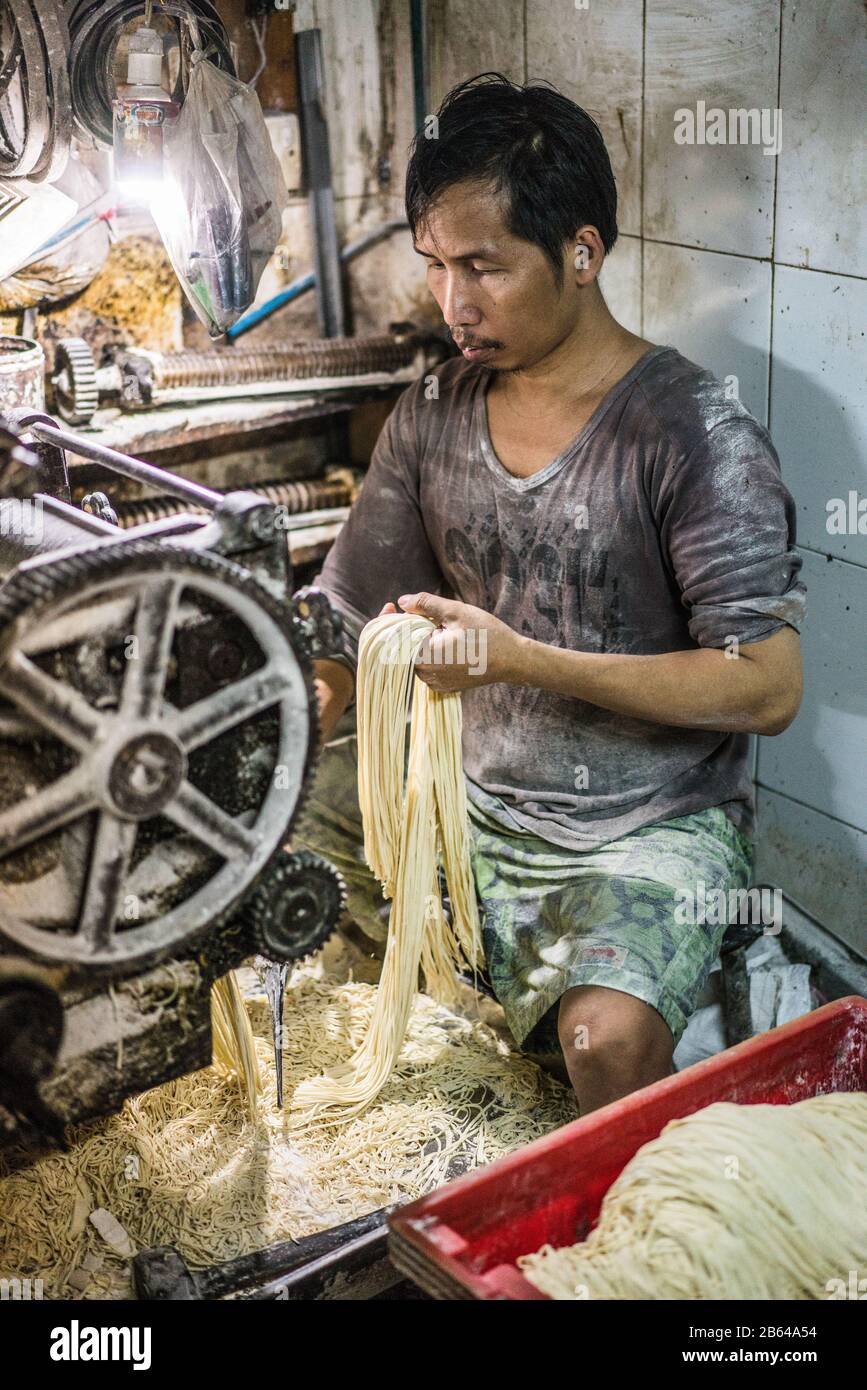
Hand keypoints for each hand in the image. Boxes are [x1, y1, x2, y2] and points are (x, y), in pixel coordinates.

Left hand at [392, 591, 525, 691]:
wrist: (513, 660)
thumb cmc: (487, 635)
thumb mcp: (456, 612)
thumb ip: (425, 605)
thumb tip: (402, 602)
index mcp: (425, 657)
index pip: (394, 639)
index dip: (387, 620)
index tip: (390, 606)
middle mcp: (426, 675)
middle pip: (403, 648)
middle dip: (408, 629)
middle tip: (422, 613)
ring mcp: (436, 683)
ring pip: (416, 657)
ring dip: (420, 641)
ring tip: (440, 627)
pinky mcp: (445, 686)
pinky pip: (428, 667)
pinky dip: (430, 652)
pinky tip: (446, 641)